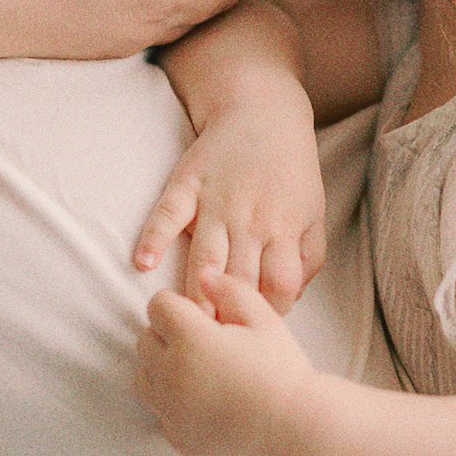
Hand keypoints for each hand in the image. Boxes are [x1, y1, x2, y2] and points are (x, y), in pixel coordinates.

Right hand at [133, 92, 325, 310]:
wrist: (263, 109)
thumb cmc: (290, 168)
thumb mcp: (313, 211)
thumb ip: (308, 256)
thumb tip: (289, 298)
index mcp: (283, 227)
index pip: (280, 284)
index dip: (269, 313)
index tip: (254, 331)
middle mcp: (250, 218)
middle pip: (239, 278)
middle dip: (228, 315)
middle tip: (214, 346)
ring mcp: (216, 200)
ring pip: (205, 255)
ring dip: (196, 290)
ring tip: (185, 321)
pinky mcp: (187, 183)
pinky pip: (167, 214)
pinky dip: (153, 237)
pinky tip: (142, 263)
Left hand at [134, 270, 316, 455]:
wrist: (296, 430)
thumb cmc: (283, 371)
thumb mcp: (264, 319)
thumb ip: (230, 289)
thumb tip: (203, 275)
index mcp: (190, 339)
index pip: (158, 306)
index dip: (178, 305)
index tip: (199, 315)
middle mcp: (171, 375)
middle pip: (145, 340)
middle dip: (167, 335)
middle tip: (202, 342)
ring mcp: (171, 411)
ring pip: (144, 377)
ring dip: (162, 368)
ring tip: (198, 371)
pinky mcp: (177, 438)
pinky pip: (160, 412)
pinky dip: (172, 404)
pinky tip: (204, 401)